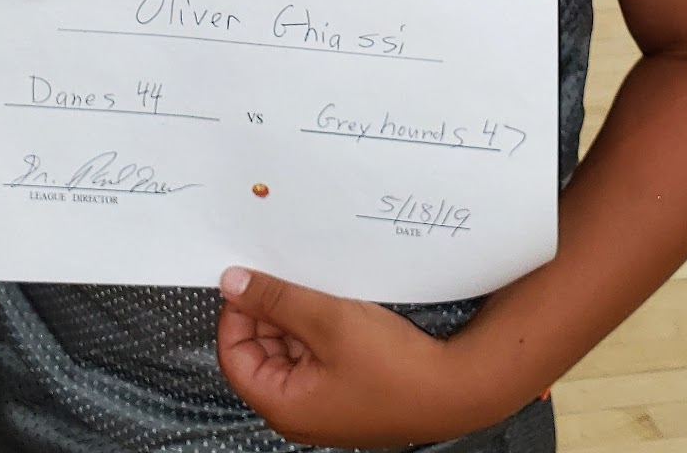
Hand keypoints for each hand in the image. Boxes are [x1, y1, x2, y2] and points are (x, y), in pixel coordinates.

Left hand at [216, 266, 457, 447]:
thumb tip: (232, 283)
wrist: (454, 389)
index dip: (237, 312)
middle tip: (284, 274)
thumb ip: (276, 300)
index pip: (233, 355)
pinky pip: (315, 356)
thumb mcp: (327, 320)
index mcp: (282, 404)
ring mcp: (322, 404)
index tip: (249, 277)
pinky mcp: (344, 392)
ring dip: (295, 317)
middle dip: (269, 312)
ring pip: (289, 351)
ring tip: (314, 287)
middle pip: (260, 352)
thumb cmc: (393, 367)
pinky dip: (317, 329)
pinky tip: (333, 304)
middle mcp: (297, 412)